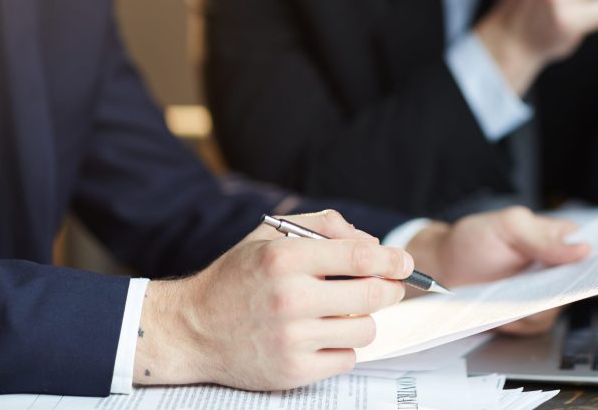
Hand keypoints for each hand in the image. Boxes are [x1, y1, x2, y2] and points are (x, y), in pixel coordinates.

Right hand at [133, 210, 412, 390]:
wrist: (192, 329)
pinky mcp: (293, 372)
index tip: (405, 262)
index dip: (392, 259)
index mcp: (285, 258)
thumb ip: (323, 225)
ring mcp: (292, 339)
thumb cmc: (237, 277)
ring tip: (345, 311)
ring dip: (364, 318)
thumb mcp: (269, 235)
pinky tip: (323, 335)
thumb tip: (372, 243)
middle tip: (391, 287)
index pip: (360, 257)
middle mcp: (289, 298)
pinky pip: (347, 358)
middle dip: (390, 288)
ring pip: (366, 329)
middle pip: (373, 294)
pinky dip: (343, 346)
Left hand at [406, 207, 588, 334]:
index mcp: (557, 237)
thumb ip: (543, 236)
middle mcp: (556, 266)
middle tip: (540, 286)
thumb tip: (583, 249)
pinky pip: (537, 324)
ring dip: (534, 305)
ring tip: (509, 294)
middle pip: (580, 283)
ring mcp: (544, 293)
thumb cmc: (472, 241)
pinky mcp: (529, 315)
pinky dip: (519, 320)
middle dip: (563, 287)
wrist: (443, 271)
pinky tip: (503, 309)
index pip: (593, 247)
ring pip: (559, 307)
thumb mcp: (507, 226)